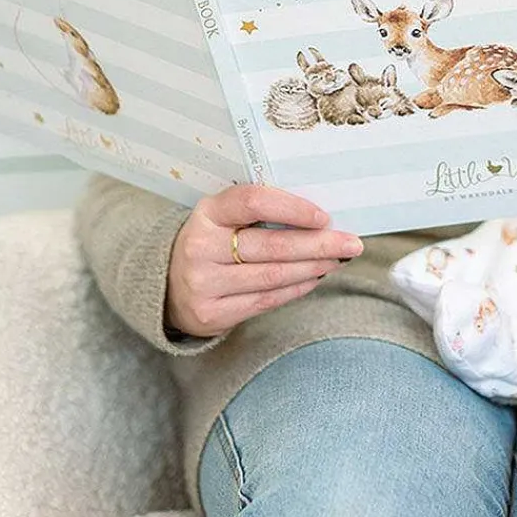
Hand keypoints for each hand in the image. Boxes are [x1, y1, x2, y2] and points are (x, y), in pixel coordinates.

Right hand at [165, 183, 363, 338]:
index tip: (324, 217)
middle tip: (351, 243)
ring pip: (273, 276)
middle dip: (319, 244)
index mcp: (207, 212)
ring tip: (337, 261)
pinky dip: (296, 289)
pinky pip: (266, 300)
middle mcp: (201, 247)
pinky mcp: (211, 314)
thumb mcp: (223, 217)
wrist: (165, 283)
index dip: (293, 208)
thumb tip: (320, 218)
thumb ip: (260, 212)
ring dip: (313, 268)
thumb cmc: (211, 241)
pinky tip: (314, 279)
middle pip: (272, 246)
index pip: (254, 201)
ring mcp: (204, 283)